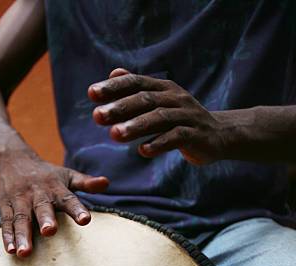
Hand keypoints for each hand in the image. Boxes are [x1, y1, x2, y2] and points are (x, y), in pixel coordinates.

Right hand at [0, 151, 108, 256]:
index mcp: (56, 188)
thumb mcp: (67, 175)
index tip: (85, 220)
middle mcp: (37, 194)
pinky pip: (6, 222)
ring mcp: (20, 200)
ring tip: (25, 252)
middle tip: (49, 232)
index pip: (68, 199)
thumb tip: (106, 182)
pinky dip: (7, 237)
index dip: (77, 209)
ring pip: (21, 218)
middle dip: (45, 220)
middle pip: (41, 208)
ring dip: (22, 235)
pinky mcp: (5, 206)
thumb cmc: (48, 174)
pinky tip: (11, 251)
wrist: (14, 159)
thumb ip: (86, 183)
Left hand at [88, 68, 227, 164]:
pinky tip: (143, 151)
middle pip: (145, 100)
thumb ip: (137, 89)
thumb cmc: (181, 119)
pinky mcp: (195, 135)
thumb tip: (114, 72)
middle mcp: (175, 98)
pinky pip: (176, 138)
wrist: (218, 135)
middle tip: (97, 116)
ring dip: (136, 126)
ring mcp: (186, 116)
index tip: (91, 94)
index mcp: (163, 88)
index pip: (135, 83)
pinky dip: (159, 144)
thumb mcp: (160, 101)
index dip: (113, 87)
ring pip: (159, 118)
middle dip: (119, 107)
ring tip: (114, 135)